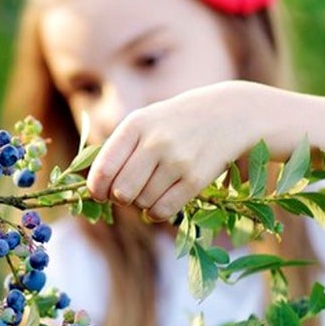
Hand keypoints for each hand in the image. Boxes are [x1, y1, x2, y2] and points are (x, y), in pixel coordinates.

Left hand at [87, 81, 264, 220]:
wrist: (229, 113)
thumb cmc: (174, 122)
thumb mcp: (144, 122)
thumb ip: (118, 150)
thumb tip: (95, 190)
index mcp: (135, 125)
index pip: (104, 169)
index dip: (96, 188)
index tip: (99, 193)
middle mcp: (155, 142)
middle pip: (121, 192)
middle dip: (120, 197)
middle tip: (127, 191)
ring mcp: (177, 161)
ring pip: (141, 203)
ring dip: (141, 203)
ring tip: (152, 187)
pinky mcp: (196, 179)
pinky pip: (162, 211)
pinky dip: (156, 212)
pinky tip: (160, 201)